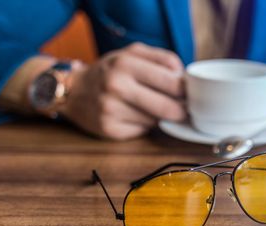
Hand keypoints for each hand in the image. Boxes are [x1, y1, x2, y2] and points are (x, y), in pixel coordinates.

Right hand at [60, 42, 185, 139]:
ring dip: (161, 118)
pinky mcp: (109, 129)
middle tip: (184, 109)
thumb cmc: (111, 71)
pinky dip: (145, 126)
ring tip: (151, 107)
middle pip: (168, 108)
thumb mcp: (134, 54)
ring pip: (157, 121)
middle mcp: (116, 86)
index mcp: (125, 63)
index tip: (190, 94)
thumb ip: (163, 60)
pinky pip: (143, 131)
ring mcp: (111, 109)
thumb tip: (187, 80)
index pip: (173, 82)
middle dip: (181, 110)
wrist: (75, 91)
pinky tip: (135, 117)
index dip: (187, 91)